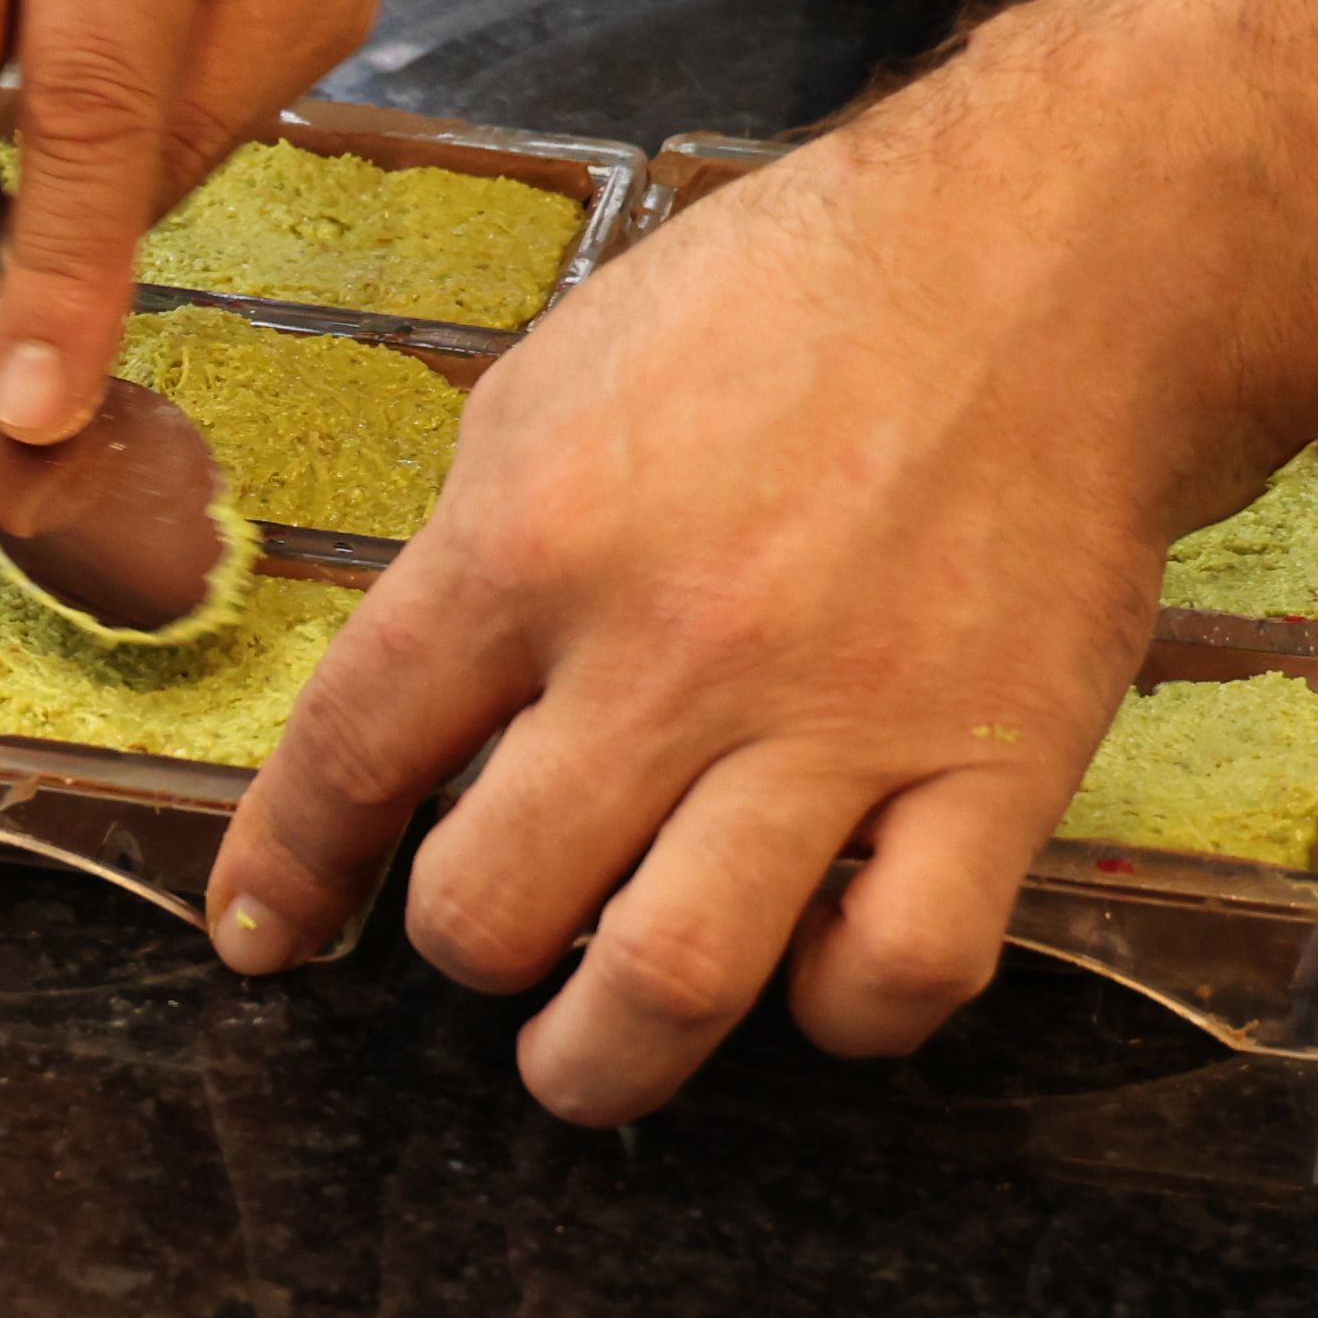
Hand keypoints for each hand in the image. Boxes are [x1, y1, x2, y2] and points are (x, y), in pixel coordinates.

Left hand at [205, 0, 1317, 1120]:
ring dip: (604, 1056)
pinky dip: (839, 1009)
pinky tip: (812, 968)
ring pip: (670, 984)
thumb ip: (476, 549)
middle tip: (494, 937)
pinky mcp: (994, 772)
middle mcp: (669, 649)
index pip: (353, 753)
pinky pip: (895, 975)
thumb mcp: (562, 377)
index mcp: (534, 535)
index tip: (262, 936)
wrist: (1055, 261)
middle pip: (490, 910)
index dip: (285, 872)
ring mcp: (838, 723)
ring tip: (588, 1055)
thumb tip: (407, 711)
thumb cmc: (797, 299)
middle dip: (466, 951)